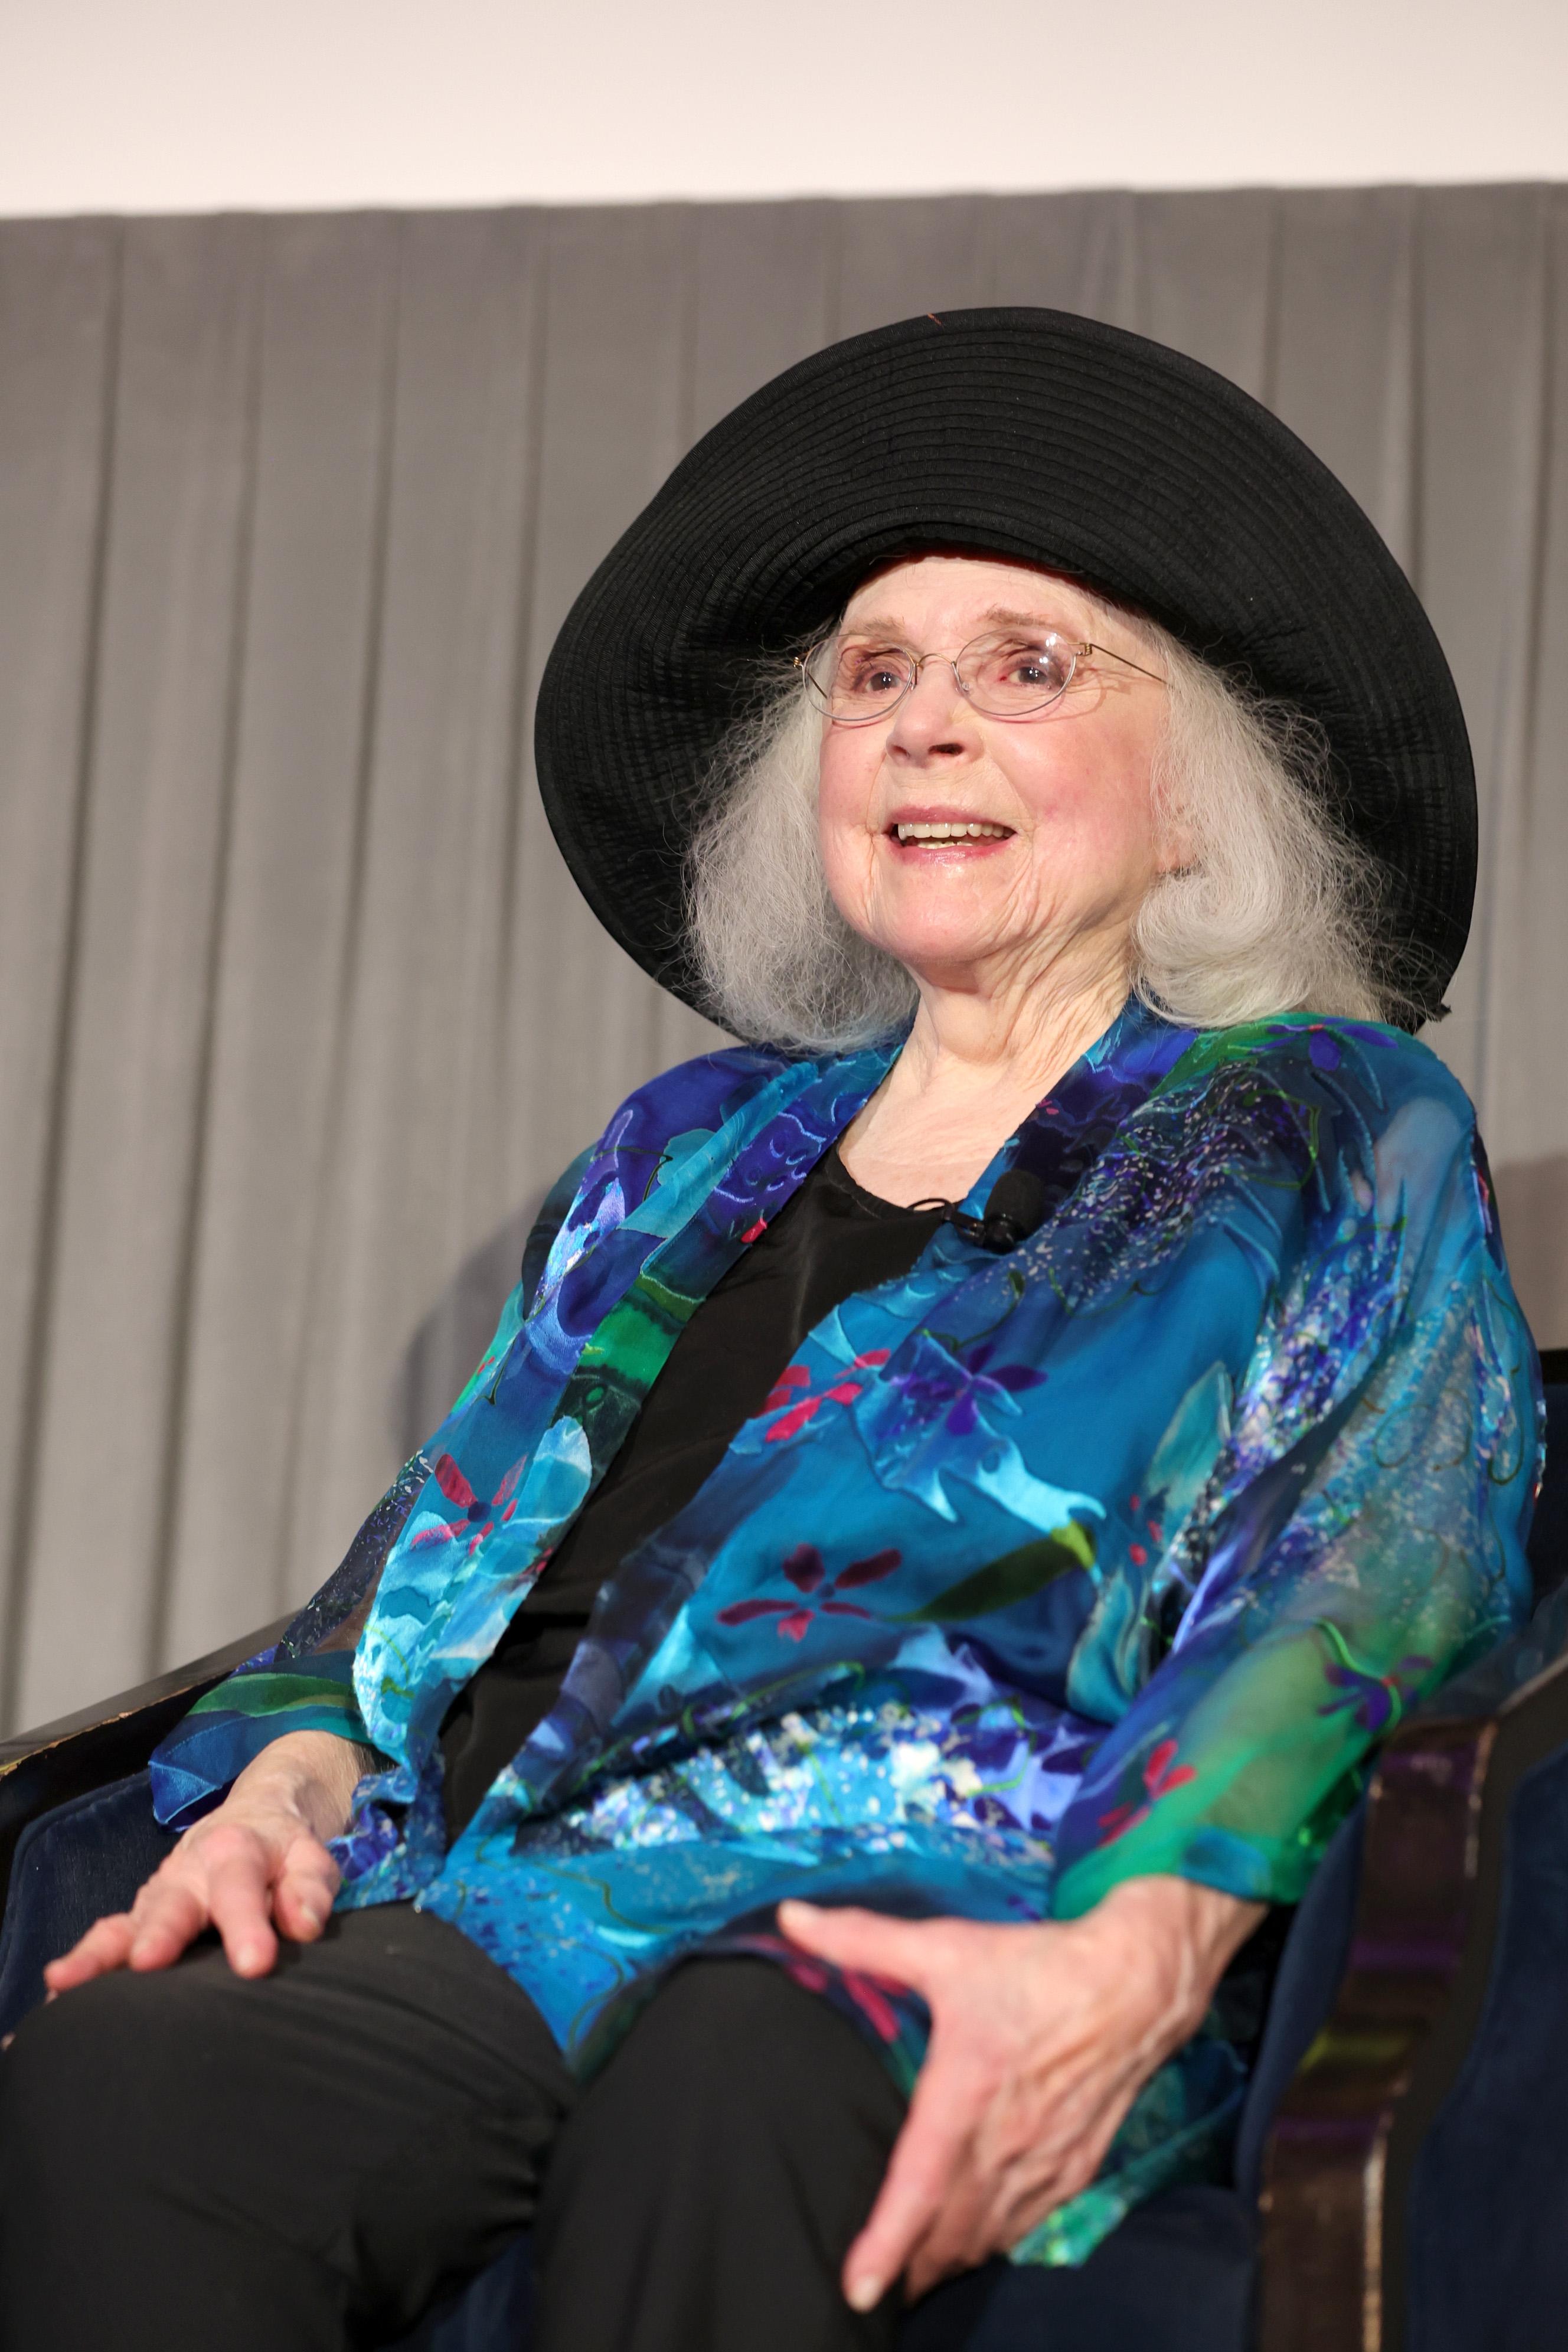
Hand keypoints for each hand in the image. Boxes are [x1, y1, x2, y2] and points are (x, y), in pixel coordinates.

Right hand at [43, 1731, 373, 1991]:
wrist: (256, 1814)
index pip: (241, 1889)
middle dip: (160, 1933)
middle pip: (172, 1904)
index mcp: (236, 1851)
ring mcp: (158, 1896)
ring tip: (69, 1981)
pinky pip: (110, 1937)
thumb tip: (305, 1924)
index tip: (254, 1963)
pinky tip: (60, 1990)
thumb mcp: (310, 1856)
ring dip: (100, 1953)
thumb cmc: (284, 1850)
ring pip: (126, 1923)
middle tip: (148, 1961)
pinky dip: (85, 1961)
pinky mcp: (141, 1918)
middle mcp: (188, 1872)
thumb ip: (311, 1887)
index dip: (247, 1925)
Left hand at [776, 1876, 1263, 2308]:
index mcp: (965, 2091)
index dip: (886, 2243)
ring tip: (916, 2271)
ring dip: (950, 2258)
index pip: (918, 2186)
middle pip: (948, 2229)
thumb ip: (862, 1939)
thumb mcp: (945, 1946)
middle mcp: (1005, 2139)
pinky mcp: (1075, 2165)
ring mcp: (1044, 2159)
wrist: (1135, 1982)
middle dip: (911, 2264)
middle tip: (876, 2282)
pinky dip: (995, 2240)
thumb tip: (790, 1917)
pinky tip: (976, 2241)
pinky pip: (1027, 2223)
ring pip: (987, 2234)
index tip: (858, 2287)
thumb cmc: (1037, 1965)